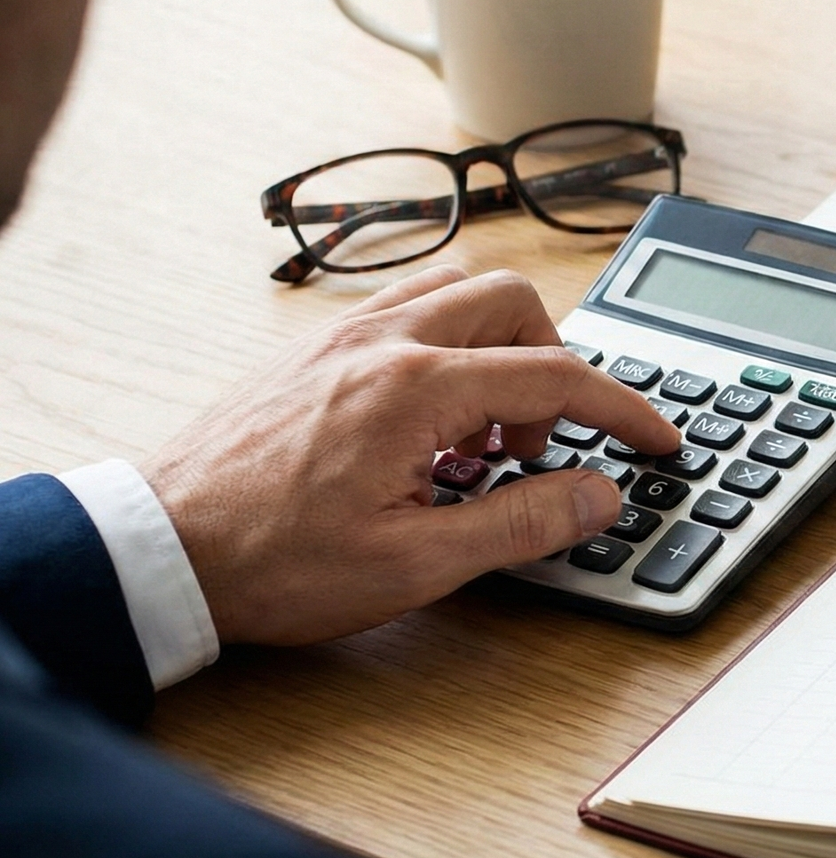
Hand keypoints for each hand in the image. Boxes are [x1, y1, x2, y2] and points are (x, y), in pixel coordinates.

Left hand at [141, 267, 681, 646]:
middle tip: (542, 446)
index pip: (556, 376)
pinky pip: (405, 311)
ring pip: (457, 292)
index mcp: (415, 388)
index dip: (624, 410)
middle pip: (514, 304)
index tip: (657, 439)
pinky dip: (446, 349)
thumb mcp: (415, 565)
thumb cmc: (270, 563)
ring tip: (484, 434)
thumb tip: (598, 495)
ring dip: (499, 349)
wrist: (156, 551)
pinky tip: (427, 422)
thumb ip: (522, 524)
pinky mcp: (311, 352)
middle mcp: (381, 342)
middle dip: (556, 366)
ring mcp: (340, 338)